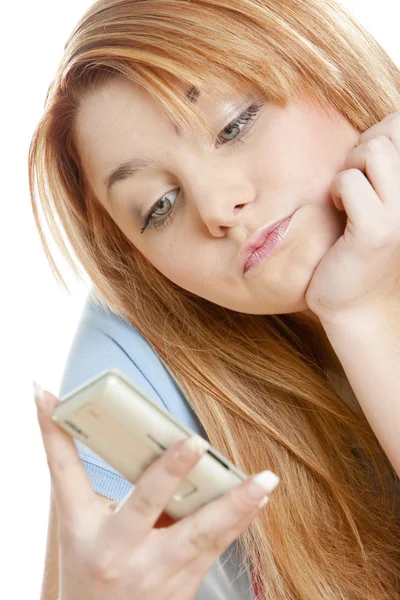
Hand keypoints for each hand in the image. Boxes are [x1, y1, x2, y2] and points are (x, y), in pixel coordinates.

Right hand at [34, 387, 278, 599]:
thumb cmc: (86, 565)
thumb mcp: (74, 518)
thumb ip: (69, 464)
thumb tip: (46, 398)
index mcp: (87, 531)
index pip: (70, 478)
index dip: (68, 444)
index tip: (60, 402)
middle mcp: (121, 554)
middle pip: (147, 506)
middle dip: (171, 472)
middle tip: (195, 442)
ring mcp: (156, 574)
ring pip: (199, 535)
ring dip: (234, 506)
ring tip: (262, 481)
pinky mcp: (185, 585)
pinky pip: (216, 548)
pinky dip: (239, 521)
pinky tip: (259, 499)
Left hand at [305, 112, 399, 327]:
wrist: (356, 304)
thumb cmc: (360, 248)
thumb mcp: (380, 199)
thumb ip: (384, 166)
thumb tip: (381, 126)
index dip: (381, 134)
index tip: (368, 170)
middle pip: (393, 129)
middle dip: (363, 148)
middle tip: (354, 184)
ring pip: (373, 150)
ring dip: (350, 167)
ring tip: (346, 197)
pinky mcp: (377, 229)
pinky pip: (349, 180)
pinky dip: (337, 191)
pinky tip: (339, 211)